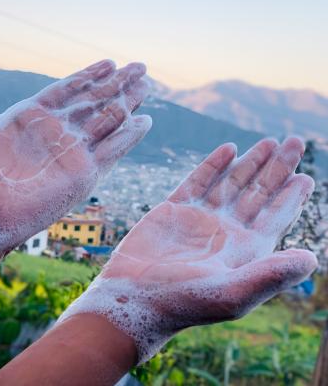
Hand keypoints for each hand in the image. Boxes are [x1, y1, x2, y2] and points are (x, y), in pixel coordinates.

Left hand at [0, 60, 151, 284]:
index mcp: (34, 118)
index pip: (69, 90)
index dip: (90, 75)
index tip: (110, 62)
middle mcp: (58, 132)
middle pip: (95, 101)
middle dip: (118, 84)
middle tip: (140, 67)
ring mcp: (73, 152)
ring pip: (107, 121)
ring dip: (127, 104)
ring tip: (145, 87)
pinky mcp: (83, 174)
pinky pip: (111, 150)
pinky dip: (127, 136)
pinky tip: (143, 122)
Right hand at [60, 137, 316, 361]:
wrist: (135, 296)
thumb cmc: (184, 303)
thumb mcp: (232, 293)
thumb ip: (272, 275)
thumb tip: (312, 257)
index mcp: (244, 249)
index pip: (275, 216)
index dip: (292, 196)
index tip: (306, 175)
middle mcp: (226, 230)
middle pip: (258, 192)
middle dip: (277, 167)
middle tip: (295, 142)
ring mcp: (200, 217)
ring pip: (232, 182)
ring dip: (251, 161)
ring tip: (270, 142)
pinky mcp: (174, 208)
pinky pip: (199, 180)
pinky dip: (214, 164)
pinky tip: (229, 148)